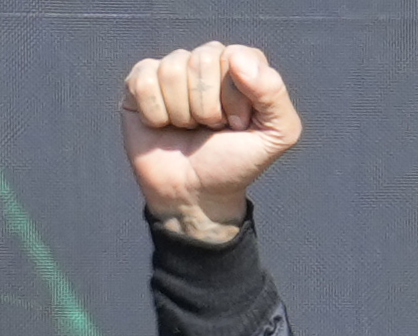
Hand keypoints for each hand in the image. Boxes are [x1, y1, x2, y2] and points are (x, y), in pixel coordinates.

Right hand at [123, 41, 299, 242]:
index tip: (236, 125)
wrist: (195, 196)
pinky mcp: (140, 83)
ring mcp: (171, 69)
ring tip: (187, 129)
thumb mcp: (277, 135)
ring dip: (181, 113)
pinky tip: (161, 126)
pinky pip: (143, 81)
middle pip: (201, 60)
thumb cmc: (234, 163)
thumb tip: (235, 56)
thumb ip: (274, 93)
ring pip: (172, 71)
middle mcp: (206, 59)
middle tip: (208, 129)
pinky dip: (154, 113)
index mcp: (241, 63)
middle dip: (206, 107)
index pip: (234, 57)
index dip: (234, 99)